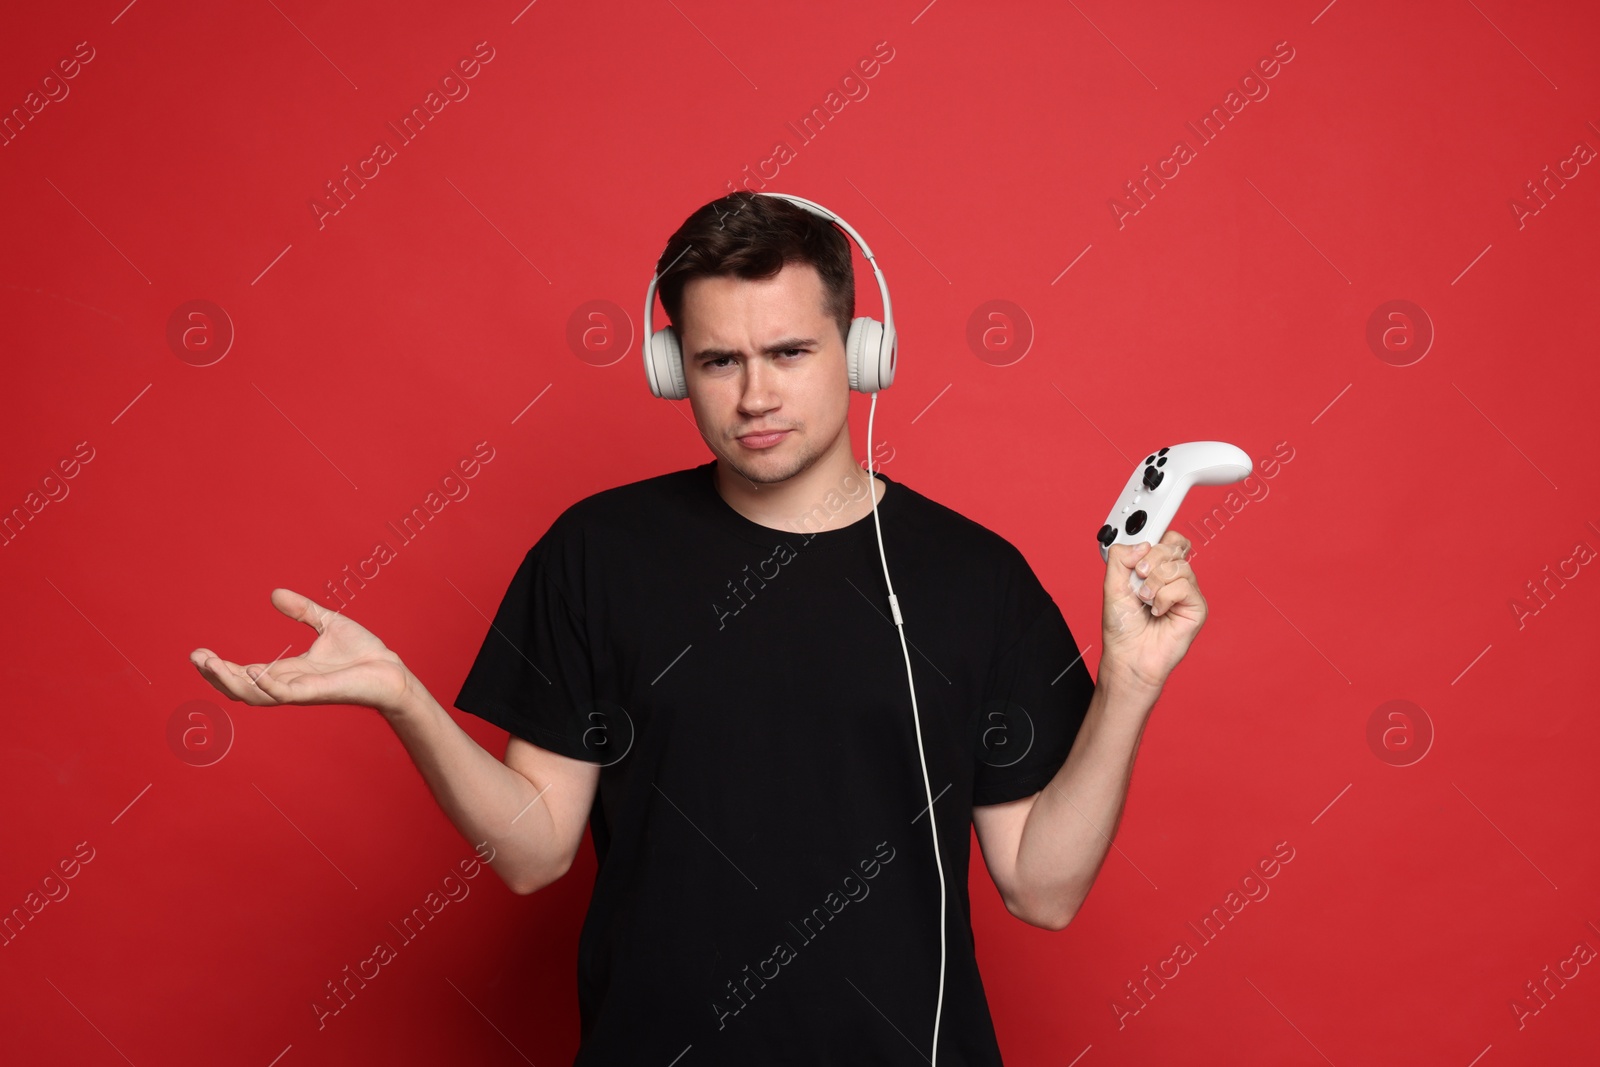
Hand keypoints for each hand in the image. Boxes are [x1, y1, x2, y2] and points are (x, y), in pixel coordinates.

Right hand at [189, 588, 411, 715]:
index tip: (199, 653)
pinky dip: (266, 684)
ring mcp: (301, 691)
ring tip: (211, 664)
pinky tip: (252, 671)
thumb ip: (302, 611)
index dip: (220, 666)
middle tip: (197, 657)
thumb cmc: (363, 653)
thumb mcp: (327, 623)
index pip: (244, 673)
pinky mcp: (317, 693)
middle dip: (216, 675)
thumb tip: (274, 593)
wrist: (392, 670)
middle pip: (240, 688)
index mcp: (287, 671)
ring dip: (231, 681)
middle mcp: (289, 685)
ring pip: (255, 694)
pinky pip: (285, 693)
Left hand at [1100, 530, 1206, 692]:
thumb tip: (1143, 544)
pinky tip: (1158, 611)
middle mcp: (1173, 578)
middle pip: (1175, 546)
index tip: (1141, 553)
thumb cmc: (1122, 626)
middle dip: (1152, 559)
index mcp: (1156, 569)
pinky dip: (1164, 597)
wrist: (1128, 655)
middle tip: (1139, 576)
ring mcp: (1186, 591)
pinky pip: (1185, 586)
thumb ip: (1121, 557)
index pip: (1169, 539)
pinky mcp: (1197, 607)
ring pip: (1179, 565)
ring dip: (1155, 582)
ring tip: (1145, 600)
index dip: (1158, 538)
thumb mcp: (1111, 585)